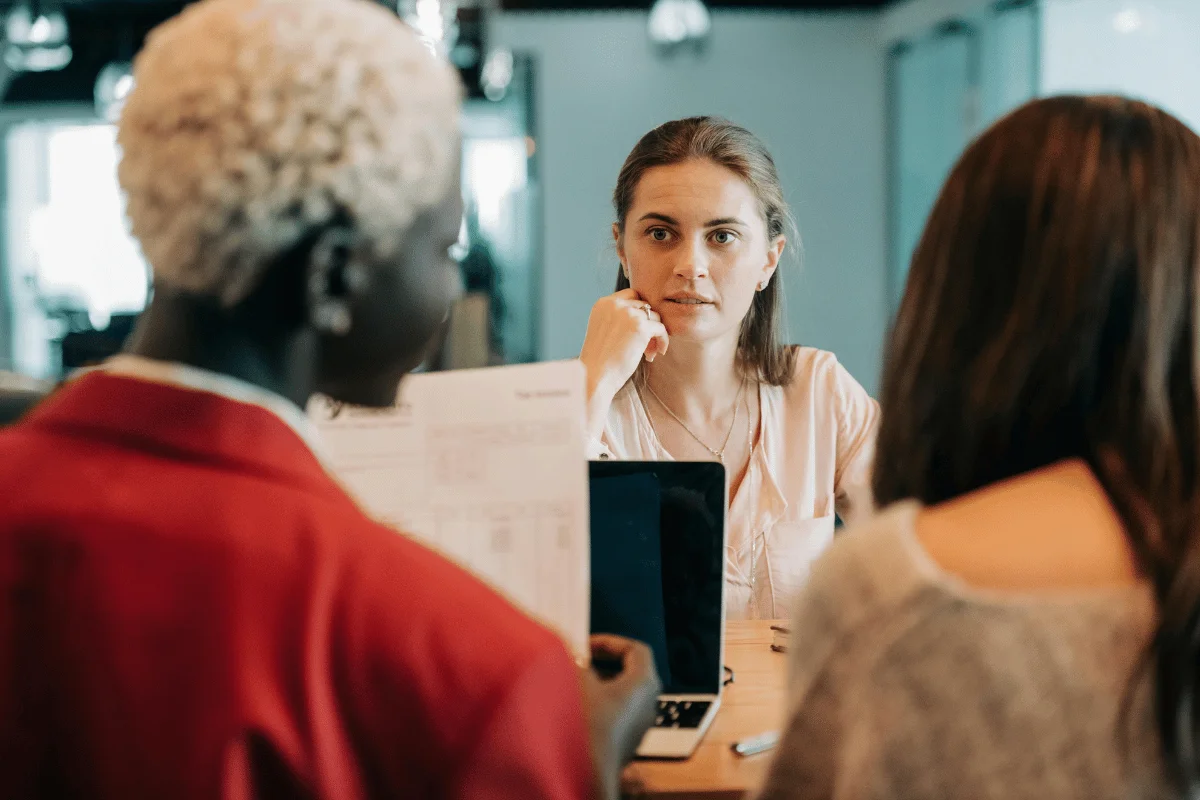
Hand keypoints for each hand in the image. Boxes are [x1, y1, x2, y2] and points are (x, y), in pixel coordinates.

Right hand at [579, 289, 668, 440]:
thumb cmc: (598, 361)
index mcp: (603, 304)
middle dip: (647, 324)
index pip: (631, 296)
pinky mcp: (641, 327)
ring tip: (648, 353)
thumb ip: (618, 319)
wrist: (594, 376)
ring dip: (654, 334)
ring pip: (654, 317)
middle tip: (646, 345)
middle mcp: (615, 304)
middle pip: (644, 306)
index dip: (639, 312)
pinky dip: (663, 340)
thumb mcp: (603, 330)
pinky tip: (657, 353)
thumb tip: (647, 316)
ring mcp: (628, 314)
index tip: (638, 330)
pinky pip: (661, 329)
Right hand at [580, 634, 660, 799]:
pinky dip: (600, 706)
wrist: (589, 772)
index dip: (611, 642)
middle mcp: (649, 705)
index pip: (636, 650)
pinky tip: (578, 708)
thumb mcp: (579, 680)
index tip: (589, 645)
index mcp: (645, 684)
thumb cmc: (590, 725)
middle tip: (581, 662)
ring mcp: (640, 727)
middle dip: (603, 664)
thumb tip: (574, 655)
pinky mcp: (627, 744)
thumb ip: (578, 661)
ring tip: (575, 684)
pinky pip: (618, 716)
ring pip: (623, 696)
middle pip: (631, 673)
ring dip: (600, 686)